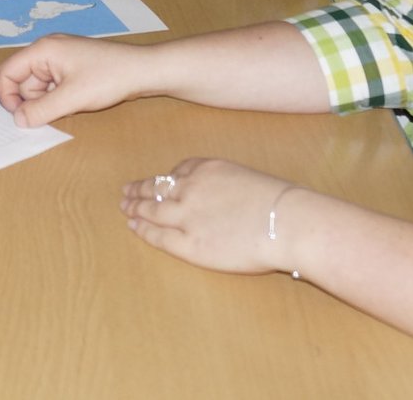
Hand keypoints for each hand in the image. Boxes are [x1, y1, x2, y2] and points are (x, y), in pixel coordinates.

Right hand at [0, 33, 151, 126]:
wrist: (143, 71)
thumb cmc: (109, 78)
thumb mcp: (71, 98)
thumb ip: (40, 111)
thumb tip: (18, 120)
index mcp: (43, 50)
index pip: (8, 71)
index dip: (7, 96)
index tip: (19, 117)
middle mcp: (48, 50)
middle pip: (23, 81)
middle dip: (33, 101)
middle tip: (53, 112)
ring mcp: (61, 58)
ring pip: (39, 86)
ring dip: (48, 101)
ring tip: (71, 104)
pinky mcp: (72, 67)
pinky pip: (54, 86)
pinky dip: (59, 97)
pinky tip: (76, 101)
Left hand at [121, 158, 302, 274]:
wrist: (287, 223)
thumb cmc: (280, 203)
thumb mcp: (248, 179)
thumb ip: (227, 185)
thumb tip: (223, 198)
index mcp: (207, 169)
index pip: (179, 172)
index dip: (166, 179)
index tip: (159, 182)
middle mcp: (191, 188)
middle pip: (158, 188)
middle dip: (140, 190)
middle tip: (127, 193)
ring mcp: (187, 216)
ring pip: (152, 209)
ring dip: (135, 208)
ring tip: (125, 208)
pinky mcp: (189, 244)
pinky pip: (159, 235)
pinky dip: (144, 230)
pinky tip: (134, 228)